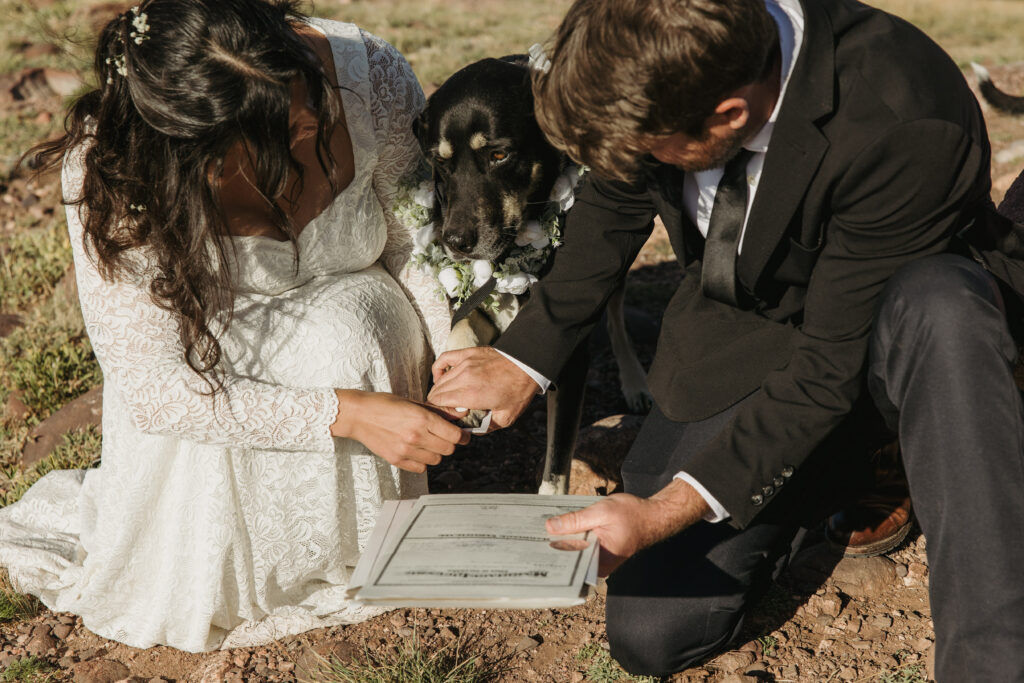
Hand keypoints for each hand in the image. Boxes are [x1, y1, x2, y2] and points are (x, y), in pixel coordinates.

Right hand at [331, 390, 469, 472]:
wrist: (358, 415)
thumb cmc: (384, 404)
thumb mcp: (413, 402)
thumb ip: (437, 411)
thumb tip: (459, 415)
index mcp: (422, 418)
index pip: (454, 435)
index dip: (463, 436)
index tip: (464, 435)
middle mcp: (416, 436)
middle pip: (449, 449)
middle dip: (450, 443)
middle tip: (445, 437)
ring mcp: (406, 450)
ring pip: (436, 460)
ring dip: (437, 453)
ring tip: (428, 443)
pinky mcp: (396, 460)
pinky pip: (421, 468)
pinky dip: (423, 462)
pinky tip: (417, 451)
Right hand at [428, 347, 538, 429]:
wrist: (528, 365)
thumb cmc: (518, 391)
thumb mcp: (506, 418)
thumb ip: (485, 427)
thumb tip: (471, 431)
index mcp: (471, 395)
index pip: (440, 404)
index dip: (440, 413)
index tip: (448, 417)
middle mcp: (464, 378)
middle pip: (437, 393)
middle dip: (438, 404)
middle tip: (446, 411)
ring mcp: (464, 364)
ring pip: (440, 380)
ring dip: (439, 391)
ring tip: (445, 399)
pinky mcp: (467, 354)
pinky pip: (444, 360)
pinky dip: (438, 370)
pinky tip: (440, 378)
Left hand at [545, 479, 709, 575]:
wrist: (654, 515)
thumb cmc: (632, 514)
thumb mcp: (602, 512)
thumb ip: (576, 520)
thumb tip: (550, 527)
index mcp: (599, 560)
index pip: (568, 564)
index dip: (548, 556)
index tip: (530, 550)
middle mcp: (598, 565)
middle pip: (568, 559)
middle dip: (550, 547)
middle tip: (527, 538)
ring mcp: (598, 559)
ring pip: (572, 552)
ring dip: (558, 541)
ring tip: (536, 531)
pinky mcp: (598, 551)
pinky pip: (579, 546)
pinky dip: (569, 537)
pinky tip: (555, 527)